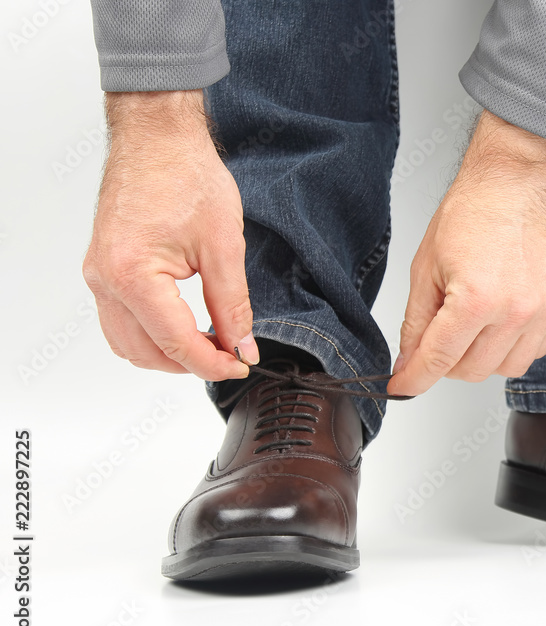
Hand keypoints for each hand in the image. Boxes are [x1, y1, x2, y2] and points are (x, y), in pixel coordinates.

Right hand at [82, 90, 256, 381]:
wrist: (157, 136)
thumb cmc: (187, 175)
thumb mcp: (224, 246)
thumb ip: (233, 304)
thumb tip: (242, 346)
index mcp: (132, 275)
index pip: (175, 343)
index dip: (214, 363)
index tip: (242, 364)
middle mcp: (105, 280)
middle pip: (146, 353)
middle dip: (190, 363)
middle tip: (231, 355)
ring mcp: (98, 275)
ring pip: (127, 343)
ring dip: (166, 354)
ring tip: (210, 344)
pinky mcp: (101, 268)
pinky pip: (118, 321)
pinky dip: (149, 335)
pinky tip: (183, 327)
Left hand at [387, 111, 545, 395]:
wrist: (513, 185)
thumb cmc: (471, 215)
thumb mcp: (426, 269)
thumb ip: (416, 323)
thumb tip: (409, 362)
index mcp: (476, 299)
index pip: (440, 359)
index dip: (415, 379)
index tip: (404, 387)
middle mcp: (515, 310)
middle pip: (472, 371)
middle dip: (447, 361)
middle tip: (441, 333)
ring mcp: (543, 311)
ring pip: (504, 369)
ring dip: (482, 357)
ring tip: (474, 323)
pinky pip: (533, 353)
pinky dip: (512, 346)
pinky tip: (500, 320)